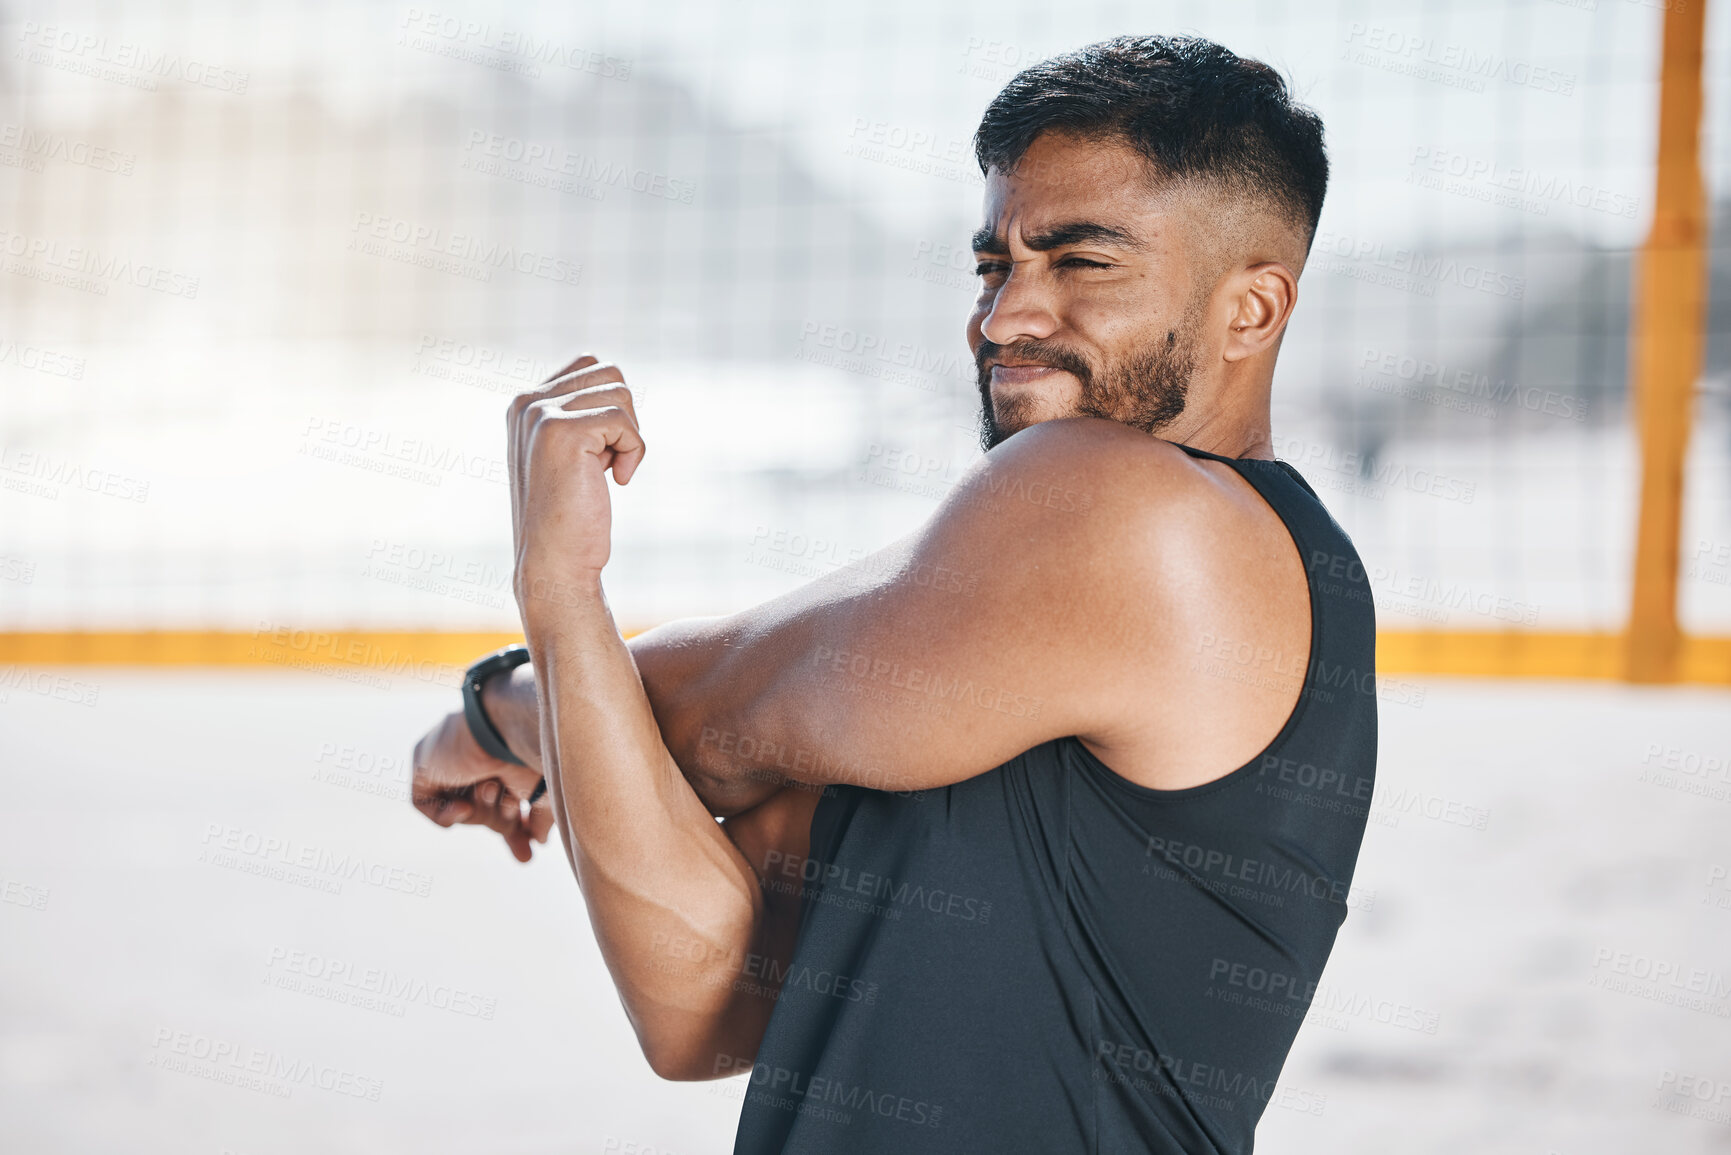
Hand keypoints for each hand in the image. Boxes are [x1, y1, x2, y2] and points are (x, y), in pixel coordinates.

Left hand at [411, 709, 552, 861]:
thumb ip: (541, 817)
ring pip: (461, 808)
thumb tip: (539, 840)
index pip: (503, 800)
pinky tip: (464, 806)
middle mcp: (476, 756)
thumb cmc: (530, 751)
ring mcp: (449, 759)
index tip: (525, 855)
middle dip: (501, 825)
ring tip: (492, 790)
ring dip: (481, 811)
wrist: (503, 728)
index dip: (514, 830)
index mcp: (503, 756)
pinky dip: (445, 815)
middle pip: (483, 808)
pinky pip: (426, 805)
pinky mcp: (424, 763)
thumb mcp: (543, 792)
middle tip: (517, 837)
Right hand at [506, 355, 644, 605]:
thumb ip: (578, 412)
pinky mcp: (562, 431)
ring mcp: (540, 414)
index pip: (590, 367)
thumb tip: (612, 377)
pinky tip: (614, 481)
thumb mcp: (568, 453)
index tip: (595, 453)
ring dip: (628, 436)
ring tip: (605, 472)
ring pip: (620, 393)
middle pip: (609, 373)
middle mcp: (526, 402)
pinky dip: (632, 452)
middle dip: (622, 418)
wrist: (554, 563)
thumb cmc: (569, 515)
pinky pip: (624, 421)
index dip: (610, 409)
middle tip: (603, 462)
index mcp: (524, 404)